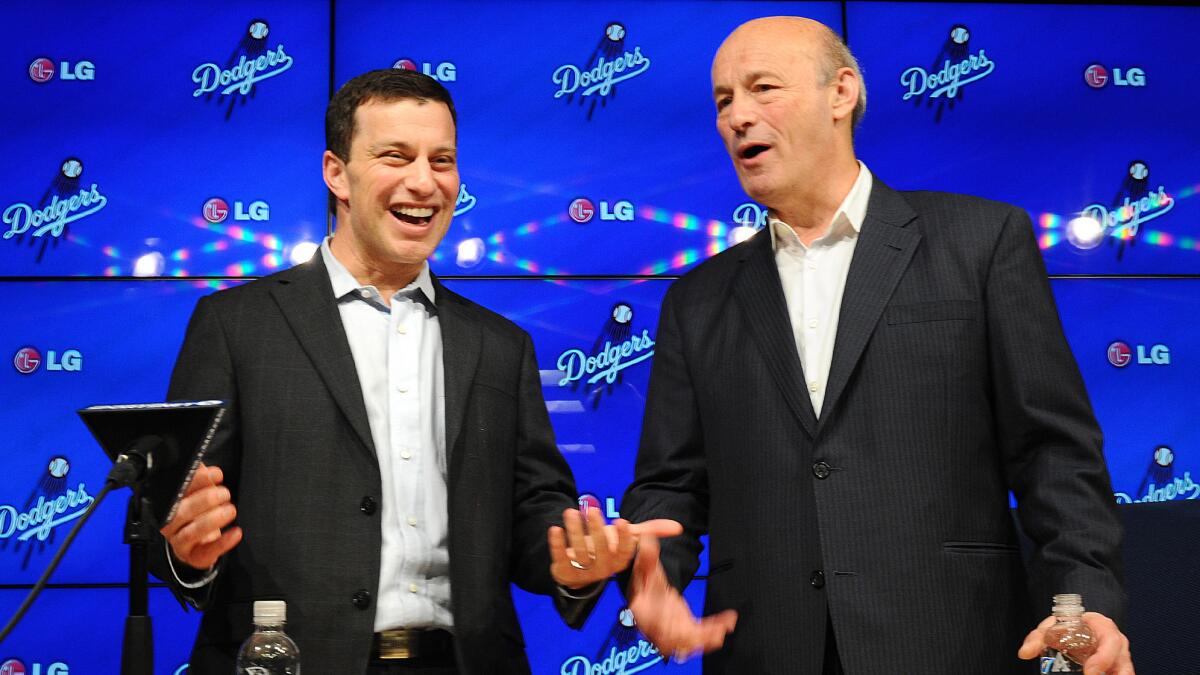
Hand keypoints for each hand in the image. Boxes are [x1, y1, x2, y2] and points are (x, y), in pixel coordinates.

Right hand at [159, 463, 241, 569]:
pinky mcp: (192, 555)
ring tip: (230, 510)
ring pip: (190, 533)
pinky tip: (236, 532)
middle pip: (180, 512)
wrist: (195, 540)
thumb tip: (204, 464)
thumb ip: (201, 477)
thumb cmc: (196, 510)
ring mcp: (179, 541)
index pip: (176, 490)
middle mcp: (170, 523)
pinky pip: (205, 552)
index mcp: (168, 503)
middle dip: (204, 501)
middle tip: (224, 493)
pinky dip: (222, 543)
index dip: (196, 481)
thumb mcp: (198, 491)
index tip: (216, 474)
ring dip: (211, 521)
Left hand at [548, 507, 680, 588]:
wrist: (579, 569)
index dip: (622, 538)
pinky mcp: (563, 571)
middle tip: (593, 510)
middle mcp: (603, 568)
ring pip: (579, 553)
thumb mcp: (626, 538)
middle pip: (600, 550)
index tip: (621, 520)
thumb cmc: (606, 548)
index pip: (624, 551)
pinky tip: (555, 529)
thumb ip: (649, 531)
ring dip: (574, 531)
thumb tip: (678, 527)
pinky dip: (556, 544)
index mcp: (619, 560)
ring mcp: (582, 572)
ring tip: (571, 513)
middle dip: (596, 530)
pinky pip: (560, 558)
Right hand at [628, 533, 736, 662]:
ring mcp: (674, 629)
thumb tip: (647, 539)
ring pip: (690, 642)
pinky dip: (715, 629)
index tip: (678, 625)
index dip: (666, 630)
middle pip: (674, 641)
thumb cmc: (644, 580)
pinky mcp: (687, 628)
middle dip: (693, 639)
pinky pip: (702, 633)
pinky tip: (728, 620)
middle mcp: (658, 627)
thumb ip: (647, 556)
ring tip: (722, 628)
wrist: (646, 591)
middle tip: (712, 632)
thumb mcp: (645, 567)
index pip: (654, 626)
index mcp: (645, 614)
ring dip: (707, 639)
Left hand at [1018, 611, 1133, 674]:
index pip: (1112, 641)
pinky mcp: (1118, 670)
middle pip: (1125, 665)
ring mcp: (1121, 660)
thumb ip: (1037, 638)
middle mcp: (1118, 645)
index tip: (1089, 671)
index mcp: (1105, 628)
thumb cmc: (1069, 626)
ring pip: (1126, 673)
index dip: (1103, 659)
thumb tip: (1025, 653)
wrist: (1078, 628)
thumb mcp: (1052, 628)